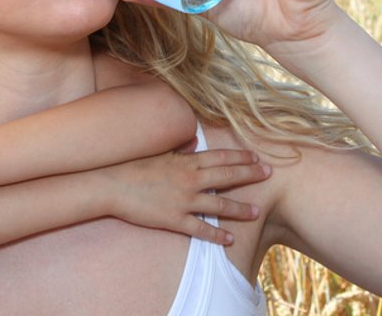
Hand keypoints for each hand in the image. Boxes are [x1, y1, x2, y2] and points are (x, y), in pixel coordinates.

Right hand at [101, 147, 270, 243]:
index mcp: (186, 161)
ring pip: (220, 204)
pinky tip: (230, 239)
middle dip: (250, 174)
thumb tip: (194, 142)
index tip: (256, 157)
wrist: (112, 184)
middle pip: (227, 175)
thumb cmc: (133, 166)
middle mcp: (190, 179)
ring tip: (257, 211)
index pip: (221, 157)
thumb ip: (179, 149)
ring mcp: (183, 200)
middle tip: (268, 173)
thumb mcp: (158, 152)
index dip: (241, 157)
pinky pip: (200, 228)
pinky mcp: (174, 219)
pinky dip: (217, 235)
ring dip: (241, 208)